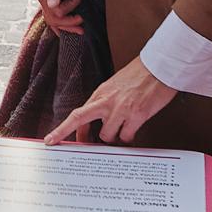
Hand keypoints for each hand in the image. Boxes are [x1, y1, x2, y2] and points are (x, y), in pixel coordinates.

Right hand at [32, 0, 83, 35]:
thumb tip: (53, 5)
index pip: (55, 9)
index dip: (70, 7)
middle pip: (52, 18)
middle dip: (68, 23)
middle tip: (83, 25)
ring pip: (51, 18)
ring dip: (65, 25)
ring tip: (79, 30)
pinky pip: (52, 13)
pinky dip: (60, 22)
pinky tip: (67, 27)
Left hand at [43, 56, 177, 145]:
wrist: (159, 66)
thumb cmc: (139, 75)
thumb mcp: (114, 86)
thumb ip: (103, 103)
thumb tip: (96, 123)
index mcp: (100, 94)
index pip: (77, 114)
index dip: (62, 129)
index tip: (52, 138)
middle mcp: (107, 102)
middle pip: (80, 121)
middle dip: (73, 136)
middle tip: (66, 144)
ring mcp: (121, 109)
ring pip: (108, 136)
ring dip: (114, 136)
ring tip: (122, 128)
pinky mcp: (137, 115)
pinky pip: (127, 136)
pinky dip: (129, 136)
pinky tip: (133, 130)